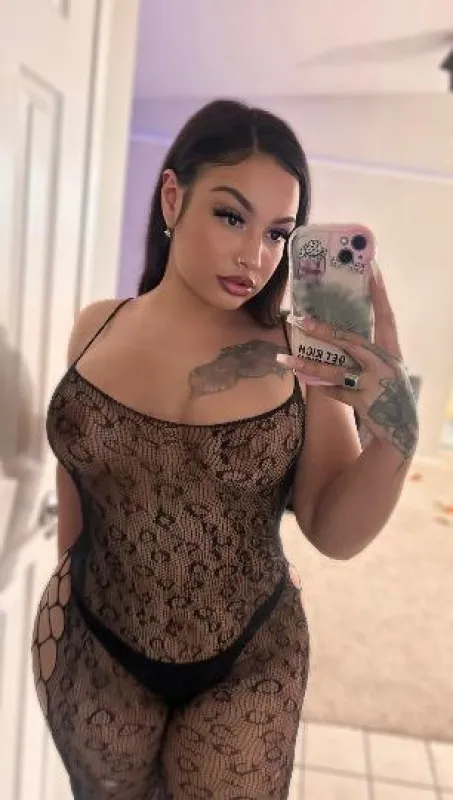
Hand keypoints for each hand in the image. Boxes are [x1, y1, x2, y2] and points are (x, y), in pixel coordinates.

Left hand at [278, 267, 418, 458]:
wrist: (401, 428)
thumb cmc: (388, 390)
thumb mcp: (384, 366)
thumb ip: (366, 350)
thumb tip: (336, 329)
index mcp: (392, 350)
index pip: (385, 316)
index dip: (379, 293)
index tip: (371, 269)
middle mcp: (385, 363)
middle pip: (350, 341)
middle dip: (324, 331)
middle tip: (299, 320)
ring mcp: (374, 384)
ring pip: (336, 370)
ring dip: (308, 365)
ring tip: (285, 358)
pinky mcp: (364, 402)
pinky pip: (335, 391)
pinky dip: (320, 386)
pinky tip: (303, 380)